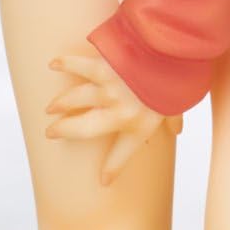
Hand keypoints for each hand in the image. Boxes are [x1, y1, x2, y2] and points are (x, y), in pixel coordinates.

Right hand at [44, 42, 182, 186]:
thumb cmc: (179, 77)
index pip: (121, 155)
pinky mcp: (103, 68)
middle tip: (51, 132)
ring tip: (51, 107)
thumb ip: (174, 119)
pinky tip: (54, 65)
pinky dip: (64, 64)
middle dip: (63, 131)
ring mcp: (108, 91)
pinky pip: (78, 67)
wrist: (176, 49)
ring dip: (60, 103)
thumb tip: (177, 131)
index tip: (103, 180)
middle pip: (82, 129)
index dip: (111, 169)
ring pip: (75, 100)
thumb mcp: (179, 104)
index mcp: (140, 126)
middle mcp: (119, 113)